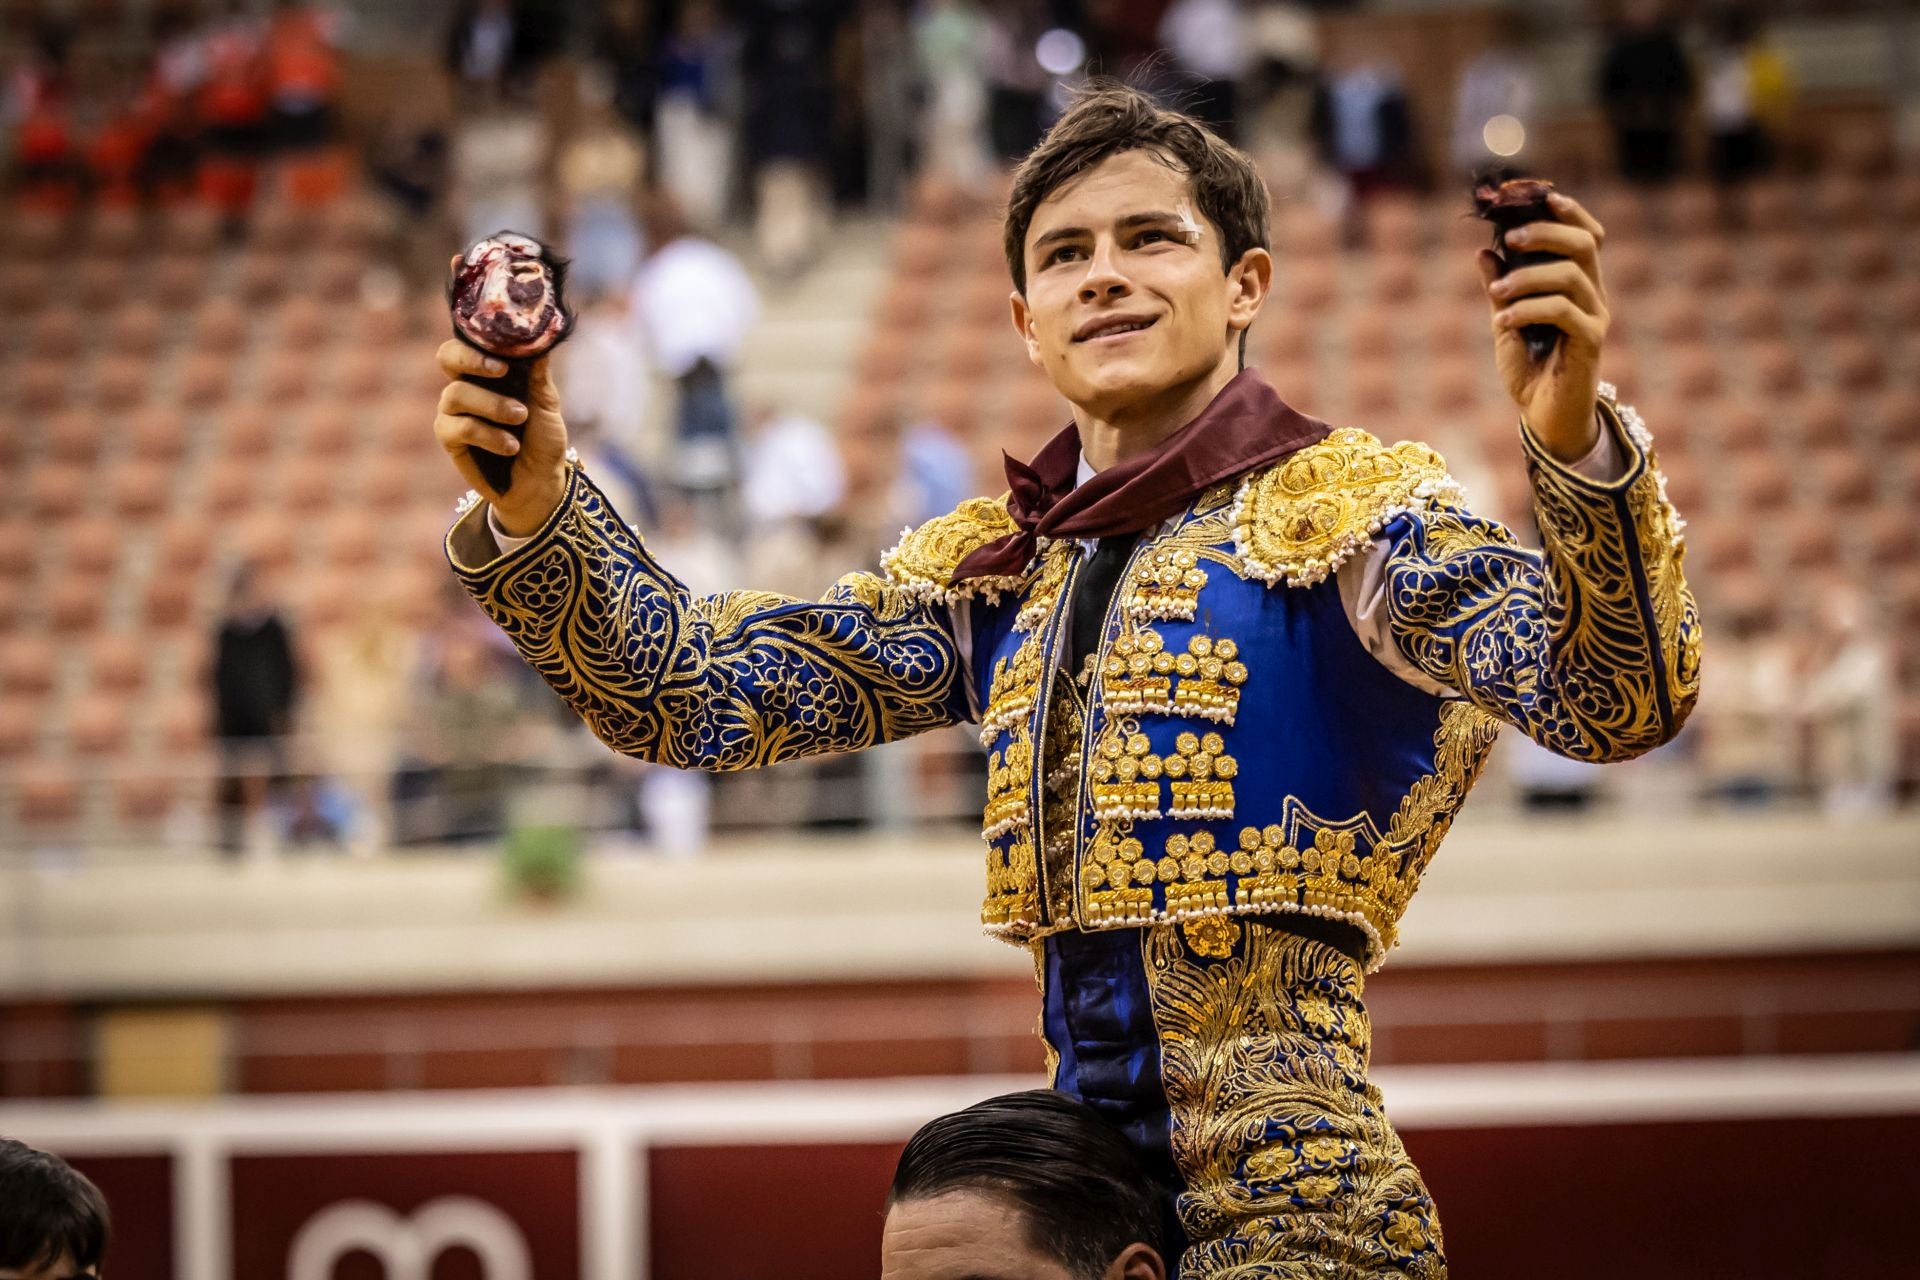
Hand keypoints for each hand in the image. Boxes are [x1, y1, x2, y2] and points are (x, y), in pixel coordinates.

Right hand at [434, 341, 569, 538]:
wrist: (541, 481)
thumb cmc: (543, 439)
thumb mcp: (547, 405)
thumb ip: (539, 377)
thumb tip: (539, 344)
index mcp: (488, 372)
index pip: (469, 342)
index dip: (479, 340)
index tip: (506, 353)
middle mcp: (466, 386)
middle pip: (446, 357)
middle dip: (471, 359)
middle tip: (502, 371)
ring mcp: (454, 412)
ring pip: (456, 394)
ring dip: (492, 405)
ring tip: (521, 417)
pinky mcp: (450, 439)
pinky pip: (459, 427)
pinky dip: (488, 435)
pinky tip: (510, 446)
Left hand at [1477, 190, 1610, 462]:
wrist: (1543, 418)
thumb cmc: (1529, 369)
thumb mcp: (1506, 322)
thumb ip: (1499, 287)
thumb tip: (1483, 250)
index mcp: (1578, 284)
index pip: (1588, 235)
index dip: (1570, 212)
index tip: (1542, 196)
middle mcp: (1594, 295)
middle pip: (1586, 244)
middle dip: (1547, 233)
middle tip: (1511, 237)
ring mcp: (1595, 318)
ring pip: (1571, 275)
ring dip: (1527, 276)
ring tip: (1497, 291)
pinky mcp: (1590, 342)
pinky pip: (1562, 311)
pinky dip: (1527, 309)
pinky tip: (1502, 320)